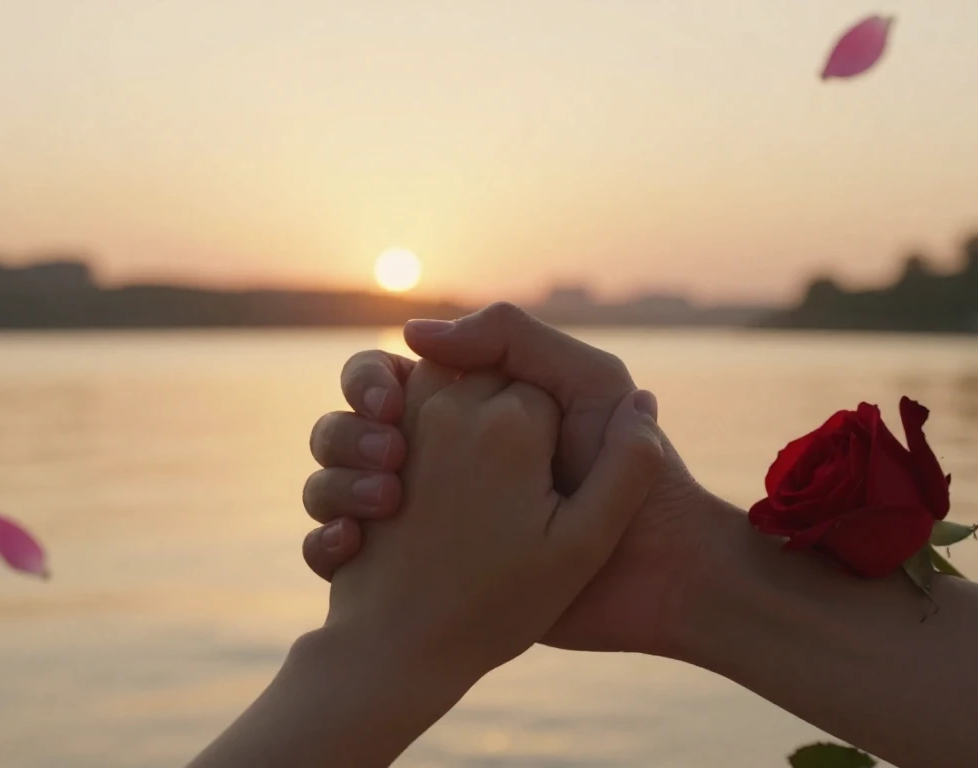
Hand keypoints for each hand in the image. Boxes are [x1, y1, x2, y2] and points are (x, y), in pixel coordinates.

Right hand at [305, 303, 730, 656]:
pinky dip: (326, 544)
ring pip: (330, 481)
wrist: (651, 578)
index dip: (373, 384)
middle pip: (347, 425)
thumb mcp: (588, 384)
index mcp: (469, 408)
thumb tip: (412, 331)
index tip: (389, 406)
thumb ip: (512, 337)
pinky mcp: (409, 567)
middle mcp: (431, 455)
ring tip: (377, 510)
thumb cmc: (626, 471)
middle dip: (347, 438)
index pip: (387, 375)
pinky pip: (332, 545)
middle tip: (383, 460)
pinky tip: (351, 550)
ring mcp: (416, 513)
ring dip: (331, 488)